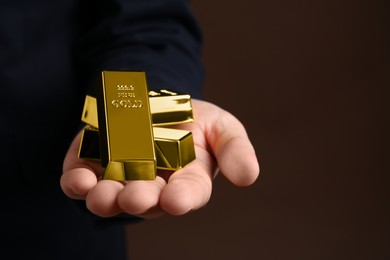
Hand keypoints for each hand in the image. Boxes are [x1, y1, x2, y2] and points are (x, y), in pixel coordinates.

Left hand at [60, 99, 259, 218]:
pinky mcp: (93, 166)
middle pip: (146, 200)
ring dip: (105, 198)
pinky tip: (78, 181)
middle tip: (136, 197)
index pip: (187, 194)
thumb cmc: (195, 121)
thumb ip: (235, 150)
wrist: (158, 104)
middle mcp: (153, 186)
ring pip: (111, 197)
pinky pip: (81, 181)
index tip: (176, 200)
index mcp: (187, 181)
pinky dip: (77, 183)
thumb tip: (248, 176)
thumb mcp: (222, 127)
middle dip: (141, 199)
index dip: (182, 199)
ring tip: (102, 195)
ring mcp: (121, 178)